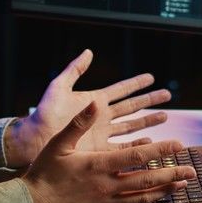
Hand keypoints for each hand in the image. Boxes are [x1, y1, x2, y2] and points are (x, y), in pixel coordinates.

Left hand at [6, 49, 170, 166]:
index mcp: (94, 101)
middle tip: (167, 95)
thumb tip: (88, 52)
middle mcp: (101, 117)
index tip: (151, 77)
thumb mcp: (59, 86)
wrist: (34, 140)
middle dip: (149, 100)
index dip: (136, 83)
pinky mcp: (99, 150)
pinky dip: (137, 145)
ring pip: (131, 126)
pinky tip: (149, 143)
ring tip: (164, 117)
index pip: (121, 89)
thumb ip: (74, 69)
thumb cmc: (43, 114)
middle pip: (132, 107)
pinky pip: (122, 147)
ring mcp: (101, 134)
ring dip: (148, 122)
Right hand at [22, 102, 193, 202]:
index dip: (160, 150)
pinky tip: (158, 198)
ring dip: (165, 189)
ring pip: (143, 196)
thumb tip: (94, 104)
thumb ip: (79, 123)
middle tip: (191, 170)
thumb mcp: (59, 143)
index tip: (177, 145)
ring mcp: (107, 201)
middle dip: (172, 173)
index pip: (137, 156)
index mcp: (98, 165)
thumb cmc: (45, 172)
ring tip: (182, 184)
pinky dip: (148, 202)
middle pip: (147, 179)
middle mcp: (107, 185)